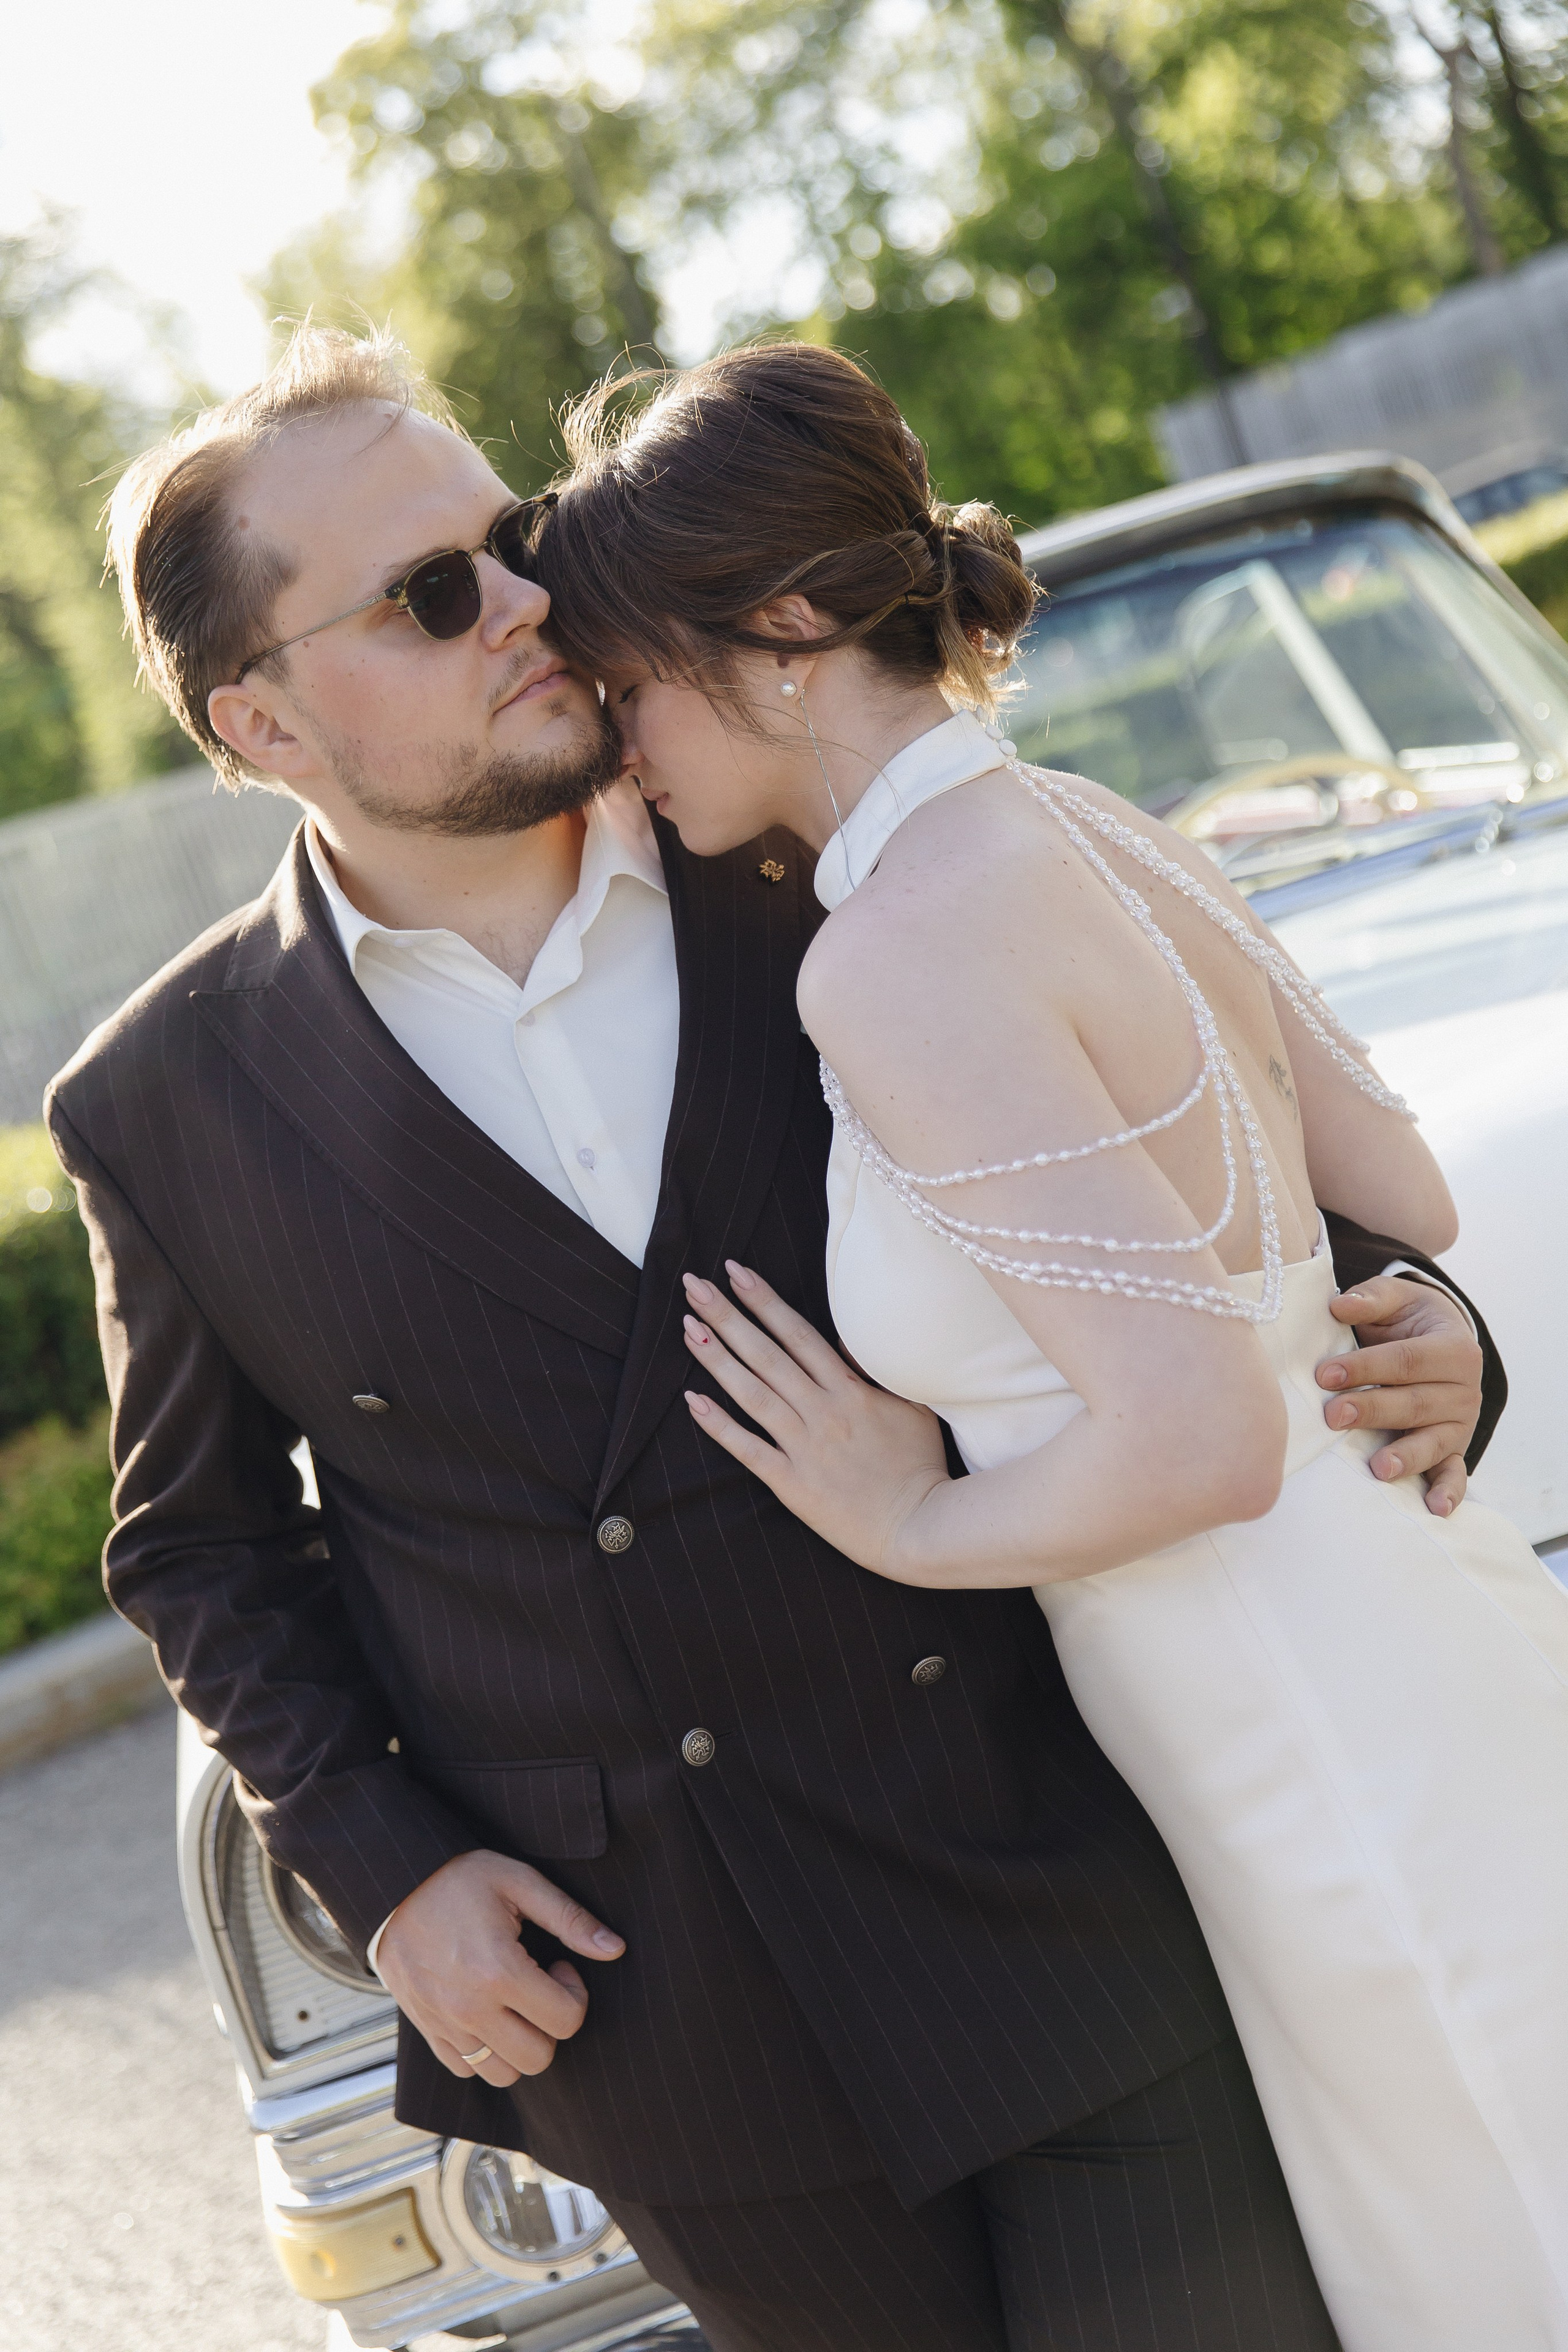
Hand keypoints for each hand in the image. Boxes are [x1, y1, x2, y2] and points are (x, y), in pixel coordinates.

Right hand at [376, 1849, 624, 2086]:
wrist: (392, 1885)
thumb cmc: (458, 1878)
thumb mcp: (519, 1881)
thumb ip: (570, 1918)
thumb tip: (615, 1949)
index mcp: (498, 1971)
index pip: (566, 2020)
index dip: (575, 1993)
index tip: (558, 1964)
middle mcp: (470, 2008)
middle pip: (539, 2057)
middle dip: (551, 2025)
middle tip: (538, 1984)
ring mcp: (445, 2025)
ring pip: (503, 2073)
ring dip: (520, 2045)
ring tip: (513, 2001)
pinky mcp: (426, 2030)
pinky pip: (467, 2069)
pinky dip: (484, 2053)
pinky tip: (486, 2011)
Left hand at [681, 1262, 949, 1573]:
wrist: (919, 1528)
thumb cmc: (919, 1466)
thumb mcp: (911, 1407)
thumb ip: (874, 1371)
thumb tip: (844, 1339)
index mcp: (850, 1391)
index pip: (798, 1334)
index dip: (764, 1300)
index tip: (736, 1272)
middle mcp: (822, 1412)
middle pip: (767, 1354)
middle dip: (728, 1316)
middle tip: (693, 1285)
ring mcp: (804, 1447)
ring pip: (753, 1394)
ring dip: (717, 1359)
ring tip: (687, 1327)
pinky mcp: (792, 1483)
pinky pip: (748, 1449)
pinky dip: (719, 1425)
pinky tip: (692, 1400)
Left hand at [1320, 1276, 1482, 1517]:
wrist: (1439, 1340)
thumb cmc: (1407, 1321)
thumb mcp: (1395, 1299)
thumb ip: (1370, 1298)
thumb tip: (1338, 1306)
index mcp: (1454, 1348)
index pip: (1406, 1361)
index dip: (1366, 1368)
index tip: (1325, 1374)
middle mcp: (1465, 1389)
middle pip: (1415, 1403)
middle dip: (1372, 1410)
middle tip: (1333, 1416)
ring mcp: (1461, 1424)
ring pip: (1432, 1441)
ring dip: (1406, 1456)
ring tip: (1378, 1467)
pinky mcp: (1455, 1450)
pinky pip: (1454, 1474)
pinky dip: (1447, 1493)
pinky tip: (1435, 1510)